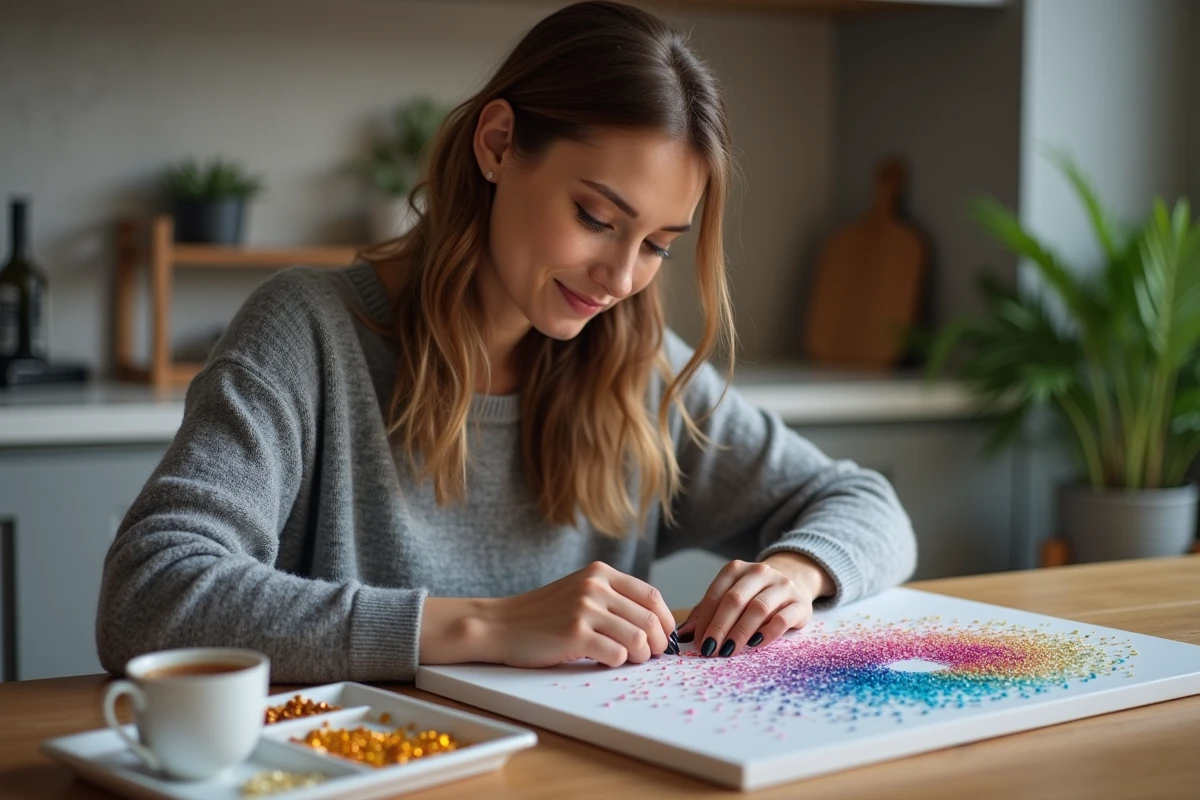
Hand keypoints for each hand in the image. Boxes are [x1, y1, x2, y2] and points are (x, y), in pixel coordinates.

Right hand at [481, 561, 675, 667]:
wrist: (500, 625)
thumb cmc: (542, 615)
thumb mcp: (580, 592)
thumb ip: (613, 600)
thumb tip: (657, 626)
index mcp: (600, 573)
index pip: (652, 596)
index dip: (666, 621)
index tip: (664, 637)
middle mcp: (595, 586)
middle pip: (650, 620)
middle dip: (657, 644)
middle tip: (649, 656)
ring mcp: (585, 609)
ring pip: (638, 639)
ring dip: (639, 656)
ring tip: (627, 660)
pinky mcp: (575, 634)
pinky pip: (617, 654)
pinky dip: (617, 662)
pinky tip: (603, 660)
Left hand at [676, 553, 832, 657]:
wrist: (794, 584)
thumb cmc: (753, 595)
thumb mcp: (728, 598)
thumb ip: (705, 614)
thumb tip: (683, 634)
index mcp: (736, 569)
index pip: (716, 594)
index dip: (705, 619)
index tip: (698, 642)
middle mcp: (759, 572)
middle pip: (735, 600)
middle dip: (720, 627)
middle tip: (710, 649)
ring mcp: (781, 585)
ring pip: (758, 608)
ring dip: (740, 632)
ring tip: (729, 651)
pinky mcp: (800, 603)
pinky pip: (782, 618)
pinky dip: (767, 633)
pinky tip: (755, 644)